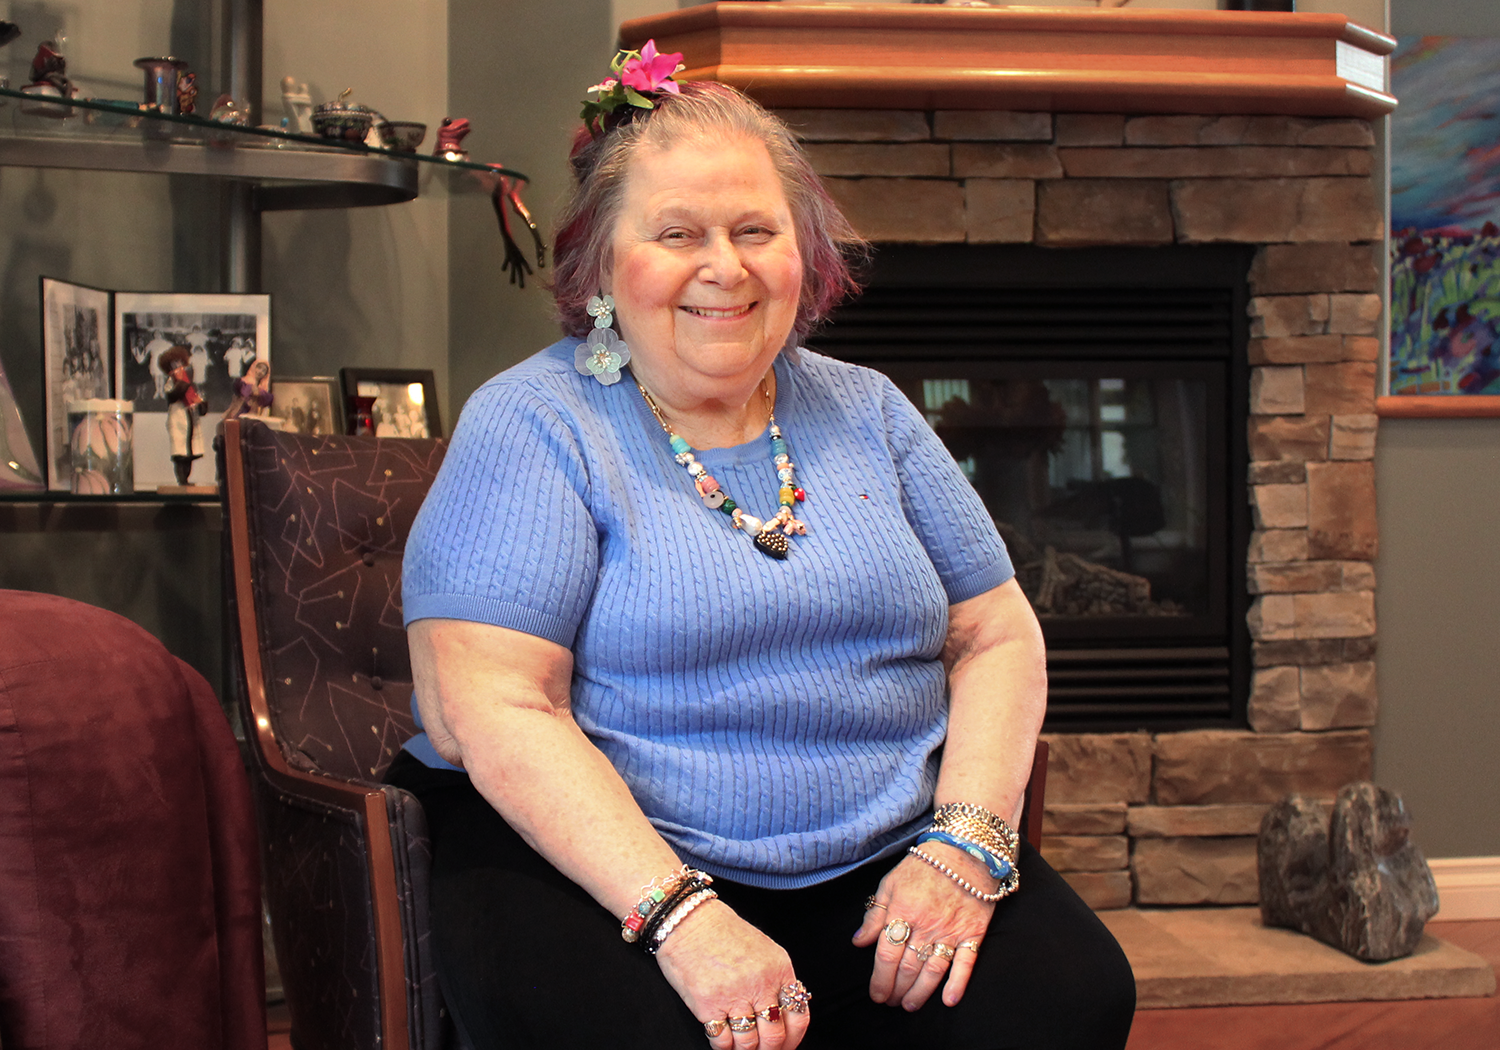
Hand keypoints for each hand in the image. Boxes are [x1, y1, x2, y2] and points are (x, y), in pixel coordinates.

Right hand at [655, 898, 810, 1049]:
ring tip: (739, 1045)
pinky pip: (722, 1041)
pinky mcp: (708, 1005)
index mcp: (778, 968)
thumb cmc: (722, 932)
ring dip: (744, 1049)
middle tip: (761, 1049)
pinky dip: (723, 1047)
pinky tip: (721, 1039)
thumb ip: (776, 980)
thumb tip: (784, 1014)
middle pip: (774, 1037)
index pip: (798, 1016)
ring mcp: (734, 995)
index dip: (793, 1038)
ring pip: (748, 1044)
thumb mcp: (763, 950)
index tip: (785, 1045)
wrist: (688, 919)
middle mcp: (760, 983)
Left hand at [852, 846, 995, 1010]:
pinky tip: (949, 1000)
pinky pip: (966, 962)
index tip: (875, 993)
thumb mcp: (890, 883)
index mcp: (903, 911)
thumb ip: (874, 914)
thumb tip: (859, 942)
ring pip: (933, 970)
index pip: (886, 954)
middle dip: (896, 989)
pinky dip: (958, 983)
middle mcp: (926, 924)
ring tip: (910, 1005)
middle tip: (890, 1002)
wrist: (964, 850)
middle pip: (907, 966)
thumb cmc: (923, 865)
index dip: (879, 978)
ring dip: (920, 992)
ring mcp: (951, 930)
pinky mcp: (973, 932)